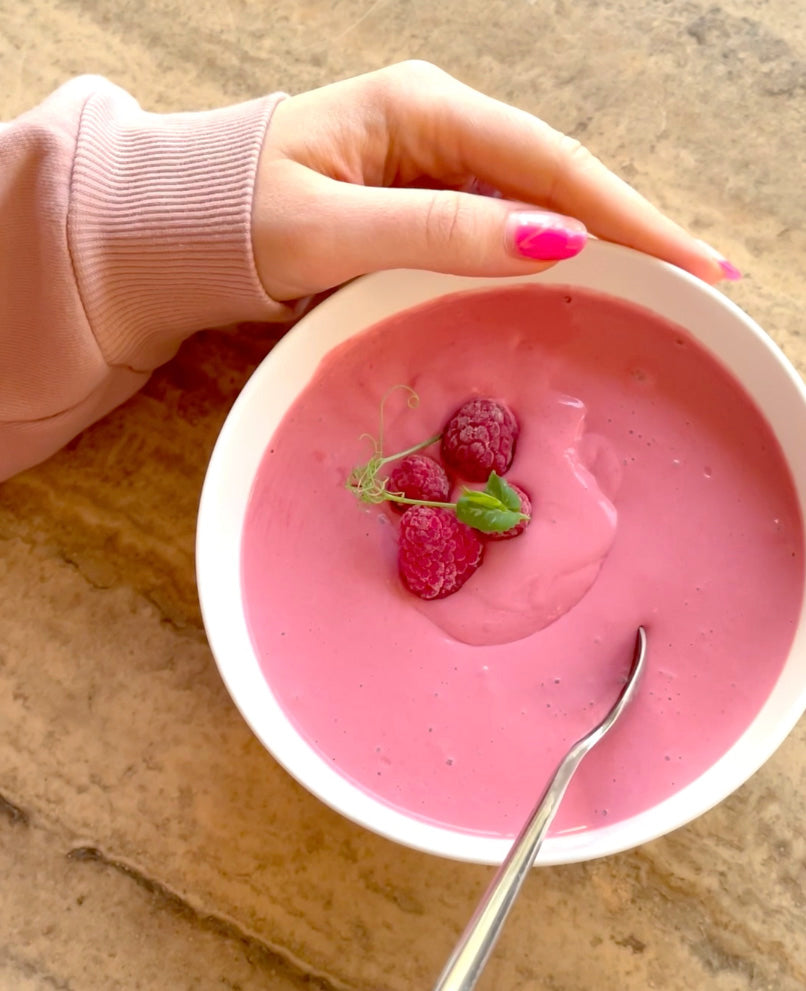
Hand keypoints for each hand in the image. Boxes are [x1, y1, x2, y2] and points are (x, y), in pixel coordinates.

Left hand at [252, 61, 735, 300]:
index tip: (692, 263)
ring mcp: (426, 165)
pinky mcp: (413, 203)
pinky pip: (493, 229)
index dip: (628, 215)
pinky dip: (539, 259)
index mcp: (421, 109)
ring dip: (593, 246)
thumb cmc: (232, 219)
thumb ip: (438, 231)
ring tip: (658, 288)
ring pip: (529, 206)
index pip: (549, 163)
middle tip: (700, 281)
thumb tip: (552, 239)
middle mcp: (434, 127)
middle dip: (629, 228)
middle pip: (556, 179)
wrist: (167, 230)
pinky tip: (576, 284)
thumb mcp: (332, 228)